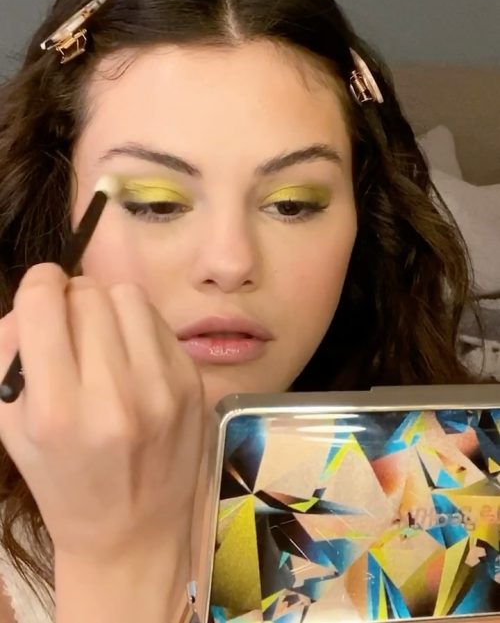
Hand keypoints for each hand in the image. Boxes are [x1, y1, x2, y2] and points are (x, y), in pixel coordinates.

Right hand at [0, 263, 207, 562]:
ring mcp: (160, 388)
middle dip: (70, 301)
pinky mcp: (191, 383)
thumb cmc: (62, 480)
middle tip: (68, 330)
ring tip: (101, 340)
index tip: (40, 299)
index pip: (44, 299)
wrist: (132, 535)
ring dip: (107, 307)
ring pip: (127, 295)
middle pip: (87, 292)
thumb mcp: (11, 427)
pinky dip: (137, 326)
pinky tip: (130, 357)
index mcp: (57, 411)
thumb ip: (7, 353)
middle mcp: (113, 396)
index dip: (37, 287)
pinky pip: (158, 320)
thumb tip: (33, 299)